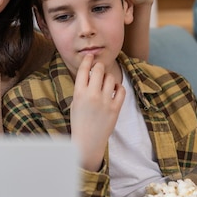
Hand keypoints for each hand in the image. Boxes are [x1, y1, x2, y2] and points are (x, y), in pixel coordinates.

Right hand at [70, 54, 124, 171]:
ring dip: (108, 78)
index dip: (87, 60)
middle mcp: (92, 95)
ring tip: (105, 83)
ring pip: (110, 78)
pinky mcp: (115, 108)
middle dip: (99, 66)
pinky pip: (121, 90)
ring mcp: (105, 102)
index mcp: (79, 93)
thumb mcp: (75, 102)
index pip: (84, 69)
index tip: (90, 56)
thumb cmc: (79, 121)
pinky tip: (114, 90)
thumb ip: (82, 87)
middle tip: (99, 68)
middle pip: (99, 69)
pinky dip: (118, 87)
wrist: (87, 141)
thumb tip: (90, 72)